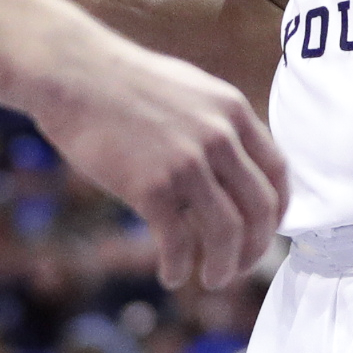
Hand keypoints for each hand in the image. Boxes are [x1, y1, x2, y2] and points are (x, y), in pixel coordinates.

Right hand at [28, 38, 287, 289]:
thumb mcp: (191, 90)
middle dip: (254, 249)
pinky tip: (171, 274)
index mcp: (233, 112)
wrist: (74, 74)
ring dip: (223, 267)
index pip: (278, 172)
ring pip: (227, 233)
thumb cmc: (125, 83)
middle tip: (238, 267)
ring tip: (211, 279)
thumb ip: (219, 124)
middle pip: (259, 210)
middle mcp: (219, 137)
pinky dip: (179, 267)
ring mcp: (187, 163)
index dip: (276, 211)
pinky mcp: (152, 186)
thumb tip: (237, 166)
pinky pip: (179, 242)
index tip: (262, 232)